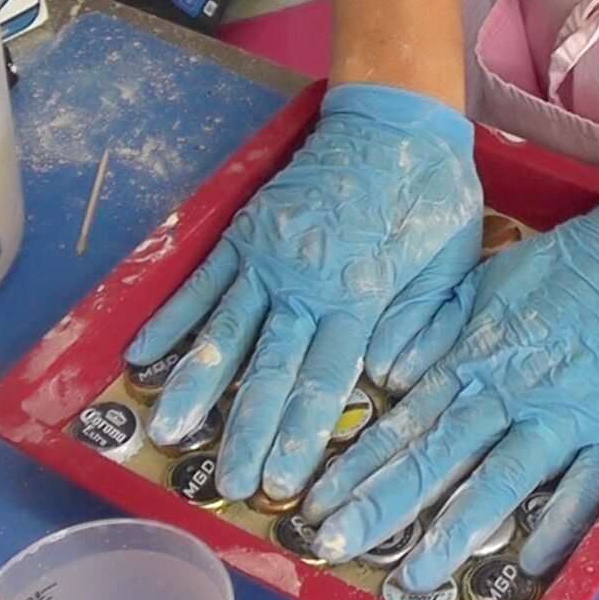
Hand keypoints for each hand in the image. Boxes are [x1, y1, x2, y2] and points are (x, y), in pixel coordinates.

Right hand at [124, 83, 481, 500]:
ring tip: (170, 431)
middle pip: (271, 366)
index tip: (280, 480)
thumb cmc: (431, 190)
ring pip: (226, 329)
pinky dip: (173, 316)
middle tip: (227, 483)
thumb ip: (424, 319)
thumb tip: (392, 379)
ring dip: (198, 384)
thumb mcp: (454, 258)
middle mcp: (304, 281)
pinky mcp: (246, 229)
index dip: (300, 431)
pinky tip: (144, 351)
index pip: (325, 376)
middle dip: (248, 429)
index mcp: (360, 294)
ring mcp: (267, 254)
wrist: (395, 116)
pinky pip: (203, 279)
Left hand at [303, 177, 598, 588]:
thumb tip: (391, 372)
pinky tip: (529, 559)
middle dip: (381, 503)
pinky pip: (586, 486)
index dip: (360, 464)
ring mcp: (563, 414)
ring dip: (456, 526)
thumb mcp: (486, 282)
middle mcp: (509, 392)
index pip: (405, 421)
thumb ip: (438, 327)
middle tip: (334, 540)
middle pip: (437, 456)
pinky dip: (560, 522)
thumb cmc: (565, 266)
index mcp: (474, 358)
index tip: (318, 499)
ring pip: (501, 478)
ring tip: (415, 571)